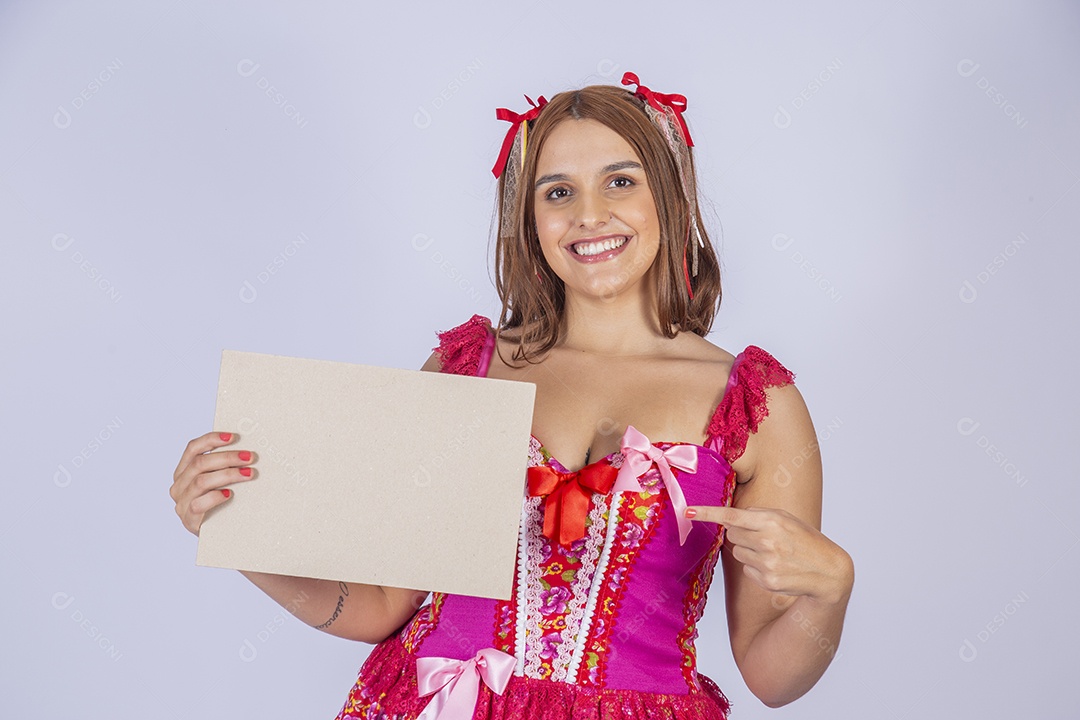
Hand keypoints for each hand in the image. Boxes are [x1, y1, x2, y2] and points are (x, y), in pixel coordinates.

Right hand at [171, 431, 256, 536]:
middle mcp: (179, 486)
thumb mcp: (219, 481)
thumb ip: (222, 466)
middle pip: (200, 463)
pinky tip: (230, 494)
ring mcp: (181, 504)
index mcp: (183, 471)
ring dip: (227, 474)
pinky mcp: (188, 520)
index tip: (233, 437)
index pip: (193, 448)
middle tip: (249, 457)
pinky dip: (215, 496)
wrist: (220, 535)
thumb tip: (245, 449)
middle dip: (227, 457)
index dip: (212, 439)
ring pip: (201, 481)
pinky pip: (198, 504)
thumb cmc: (222, 503)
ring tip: (248, 473)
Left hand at [685, 504, 852, 604]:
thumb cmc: (805, 540)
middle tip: (763, 538)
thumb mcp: (786, 519)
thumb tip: (730, 520)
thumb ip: (758, 516)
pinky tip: (776, 568)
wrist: (829, 571)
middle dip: (742, 534)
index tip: (687, 511)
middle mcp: (767, 541)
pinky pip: (746, 570)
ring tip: (774, 553)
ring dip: (750, 551)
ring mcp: (766, 562)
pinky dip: (757, 568)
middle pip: (731, 535)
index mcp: (771, 521)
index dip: (706, 513)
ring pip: (738, 552)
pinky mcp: (766, 581)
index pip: (731, 516)